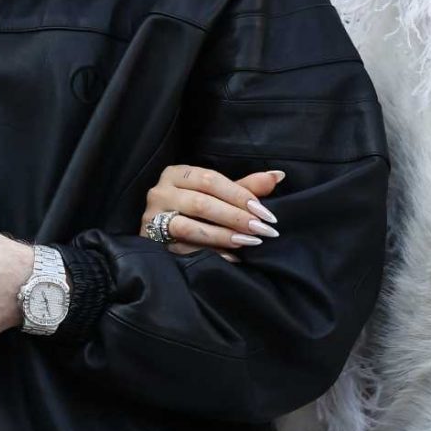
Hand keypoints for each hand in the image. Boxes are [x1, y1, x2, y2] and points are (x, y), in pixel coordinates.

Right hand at [142, 166, 283, 257]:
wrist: (160, 235)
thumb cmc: (192, 210)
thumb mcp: (217, 195)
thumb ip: (244, 187)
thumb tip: (277, 176)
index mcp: (178, 174)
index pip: (212, 180)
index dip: (240, 195)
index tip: (264, 212)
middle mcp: (161, 192)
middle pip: (202, 202)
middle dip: (236, 217)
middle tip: (262, 230)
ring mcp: (153, 218)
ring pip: (190, 226)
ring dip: (223, 235)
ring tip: (248, 242)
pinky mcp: (152, 242)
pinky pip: (184, 249)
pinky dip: (210, 253)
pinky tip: (231, 257)